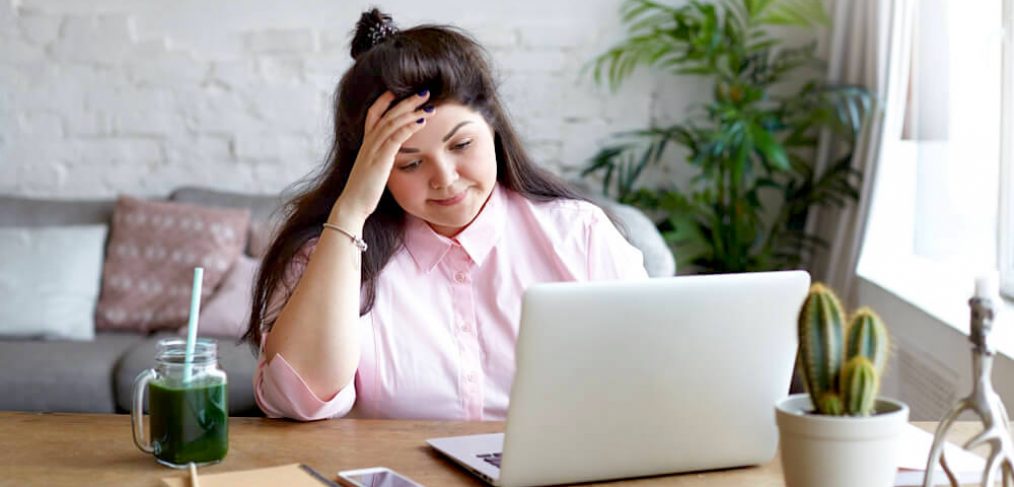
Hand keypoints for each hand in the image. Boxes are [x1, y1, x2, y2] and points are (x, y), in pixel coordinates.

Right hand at [332, 90, 434, 224]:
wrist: (352, 205)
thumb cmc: (363, 192)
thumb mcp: (372, 170)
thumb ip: (381, 159)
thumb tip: (391, 158)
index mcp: (366, 144)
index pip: (374, 115)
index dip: (384, 101)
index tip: (397, 91)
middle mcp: (369, 143)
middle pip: (388, 114)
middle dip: (406, 101)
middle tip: (424, 92)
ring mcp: (373, 150)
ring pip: (393, 122)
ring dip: (412, 111)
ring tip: (428, 105)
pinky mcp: (380, 159)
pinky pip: (395, 138)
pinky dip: (409, 127)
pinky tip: (422, 122)